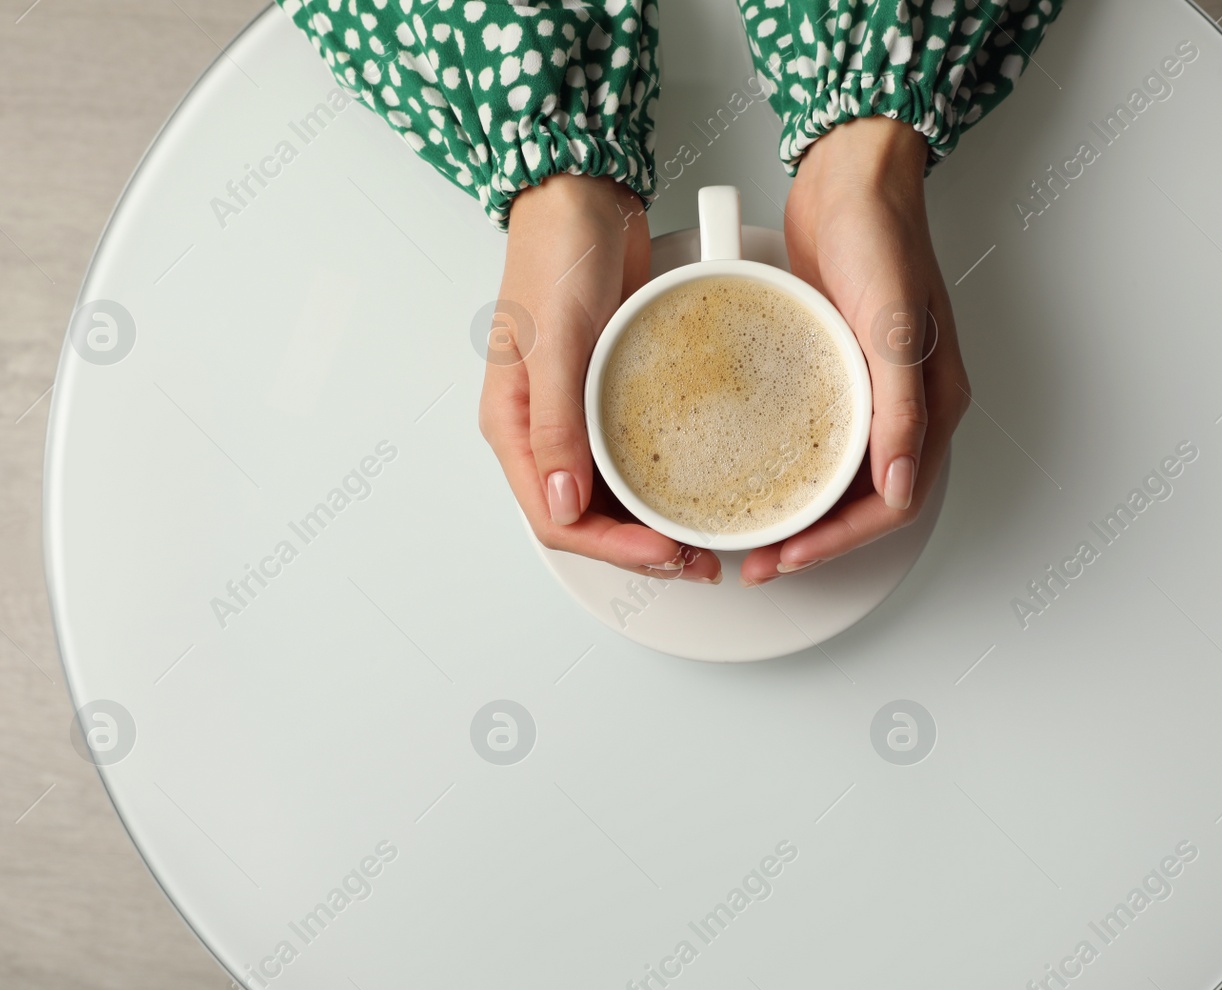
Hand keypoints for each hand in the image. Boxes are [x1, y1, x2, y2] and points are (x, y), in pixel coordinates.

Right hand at [478, 175, 721, 583]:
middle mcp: (545, 432)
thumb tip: (564, 504)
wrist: (583, 197)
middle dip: (640, 549)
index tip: (664, 550)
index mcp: (516, 427)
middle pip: (588, 520)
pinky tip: (699, 491)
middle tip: (698, 559)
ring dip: (655, 524)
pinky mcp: (611, 397)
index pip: (556, 519)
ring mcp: (579, 417)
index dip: (611, 548)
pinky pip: (635, 458)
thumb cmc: (557, 255)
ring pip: (614, 497)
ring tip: (705, 540)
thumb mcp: (556, 341)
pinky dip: (664, 483)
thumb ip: (557, 426)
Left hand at [740, 118, 970, 585]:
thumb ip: (900, 408)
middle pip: (863, 502)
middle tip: (756, 560)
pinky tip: (749, 472)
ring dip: (800, 511)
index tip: (789, 554)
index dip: (840, 540)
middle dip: (814, 540)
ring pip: (837, 476)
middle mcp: (903, 408)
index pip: (891, 503)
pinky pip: (814, 437)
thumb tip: (898, 486)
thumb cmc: (882, 235)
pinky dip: (788, 466)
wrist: (852, 173)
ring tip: (749, 531)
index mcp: (932, 406)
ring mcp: (868, 391)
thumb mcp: (894, 324)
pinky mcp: (834, 370)